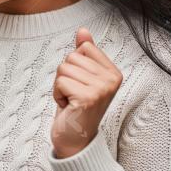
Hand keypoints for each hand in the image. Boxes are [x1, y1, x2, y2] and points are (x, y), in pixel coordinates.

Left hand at [51, 28, 122, 158]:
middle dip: (65, 75)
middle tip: (73, 94)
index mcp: (113, 72)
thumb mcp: (82, 77)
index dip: (74, 64)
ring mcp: (101, 89)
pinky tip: (68, 106)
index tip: (80, 83)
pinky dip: (57, 94)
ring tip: (71, 100)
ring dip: (60, 85)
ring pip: (63, 68)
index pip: (84, 48)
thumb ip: (85, 53)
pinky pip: (60, 81)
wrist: (75, 139)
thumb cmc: (77, 107)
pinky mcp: (88, 98)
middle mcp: (111, 80)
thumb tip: (83, 31)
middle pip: (71, 57)